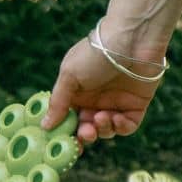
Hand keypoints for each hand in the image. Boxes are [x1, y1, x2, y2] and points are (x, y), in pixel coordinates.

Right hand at [41, 38, 162, 143]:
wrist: (131, 39)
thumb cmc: (95, 53)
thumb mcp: (69, 76)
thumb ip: (58, 103)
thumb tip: (45, 126)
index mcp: (77, 93)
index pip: (69, 120)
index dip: (66, 132)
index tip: (62, 142)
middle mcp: (95, 100)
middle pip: (87, 129)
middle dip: (85, 135)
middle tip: (85, 133)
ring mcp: (116, 103)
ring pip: (106, 130)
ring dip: (102, 130)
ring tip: (100, 118)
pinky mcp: (136, 105)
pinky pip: (127, 126)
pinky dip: (120, 127)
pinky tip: (115, 118)